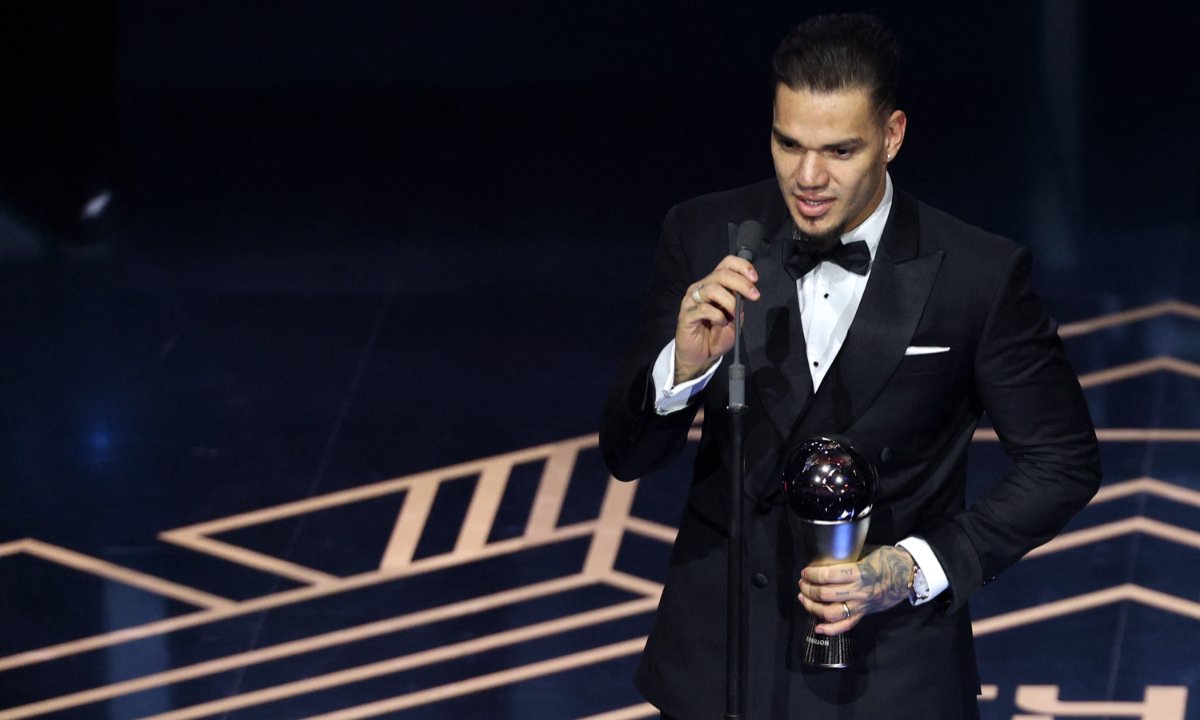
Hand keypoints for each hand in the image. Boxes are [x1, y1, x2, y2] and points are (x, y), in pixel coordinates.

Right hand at [675, 255, 758, 382]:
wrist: (702, 356)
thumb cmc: (717, 335)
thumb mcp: (734, 316)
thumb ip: (739, 302)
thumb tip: (747, 292)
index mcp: (713, 284)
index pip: (726, 264)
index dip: (742, 266)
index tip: (755, 279)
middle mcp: (701, 288)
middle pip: (721, 274)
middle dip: (741, 283)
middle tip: (754, 296)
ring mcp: (691, 301)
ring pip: (712, 289)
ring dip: (729, 301)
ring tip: (734, 315)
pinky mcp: (686, 315)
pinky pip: (703, 309)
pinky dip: (717, 316)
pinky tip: (722, 323)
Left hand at [797, 545, 914, 634]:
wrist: (908, 575)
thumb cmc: (888, 559)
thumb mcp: (867, 551)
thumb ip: (848, 558)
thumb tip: (827, 557)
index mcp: (859, 573)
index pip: (828, 576)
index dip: (812, 574)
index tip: (805, 571)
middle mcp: (859, 591)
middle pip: (825, 595)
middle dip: (808, 589)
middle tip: (802, 583)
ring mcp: (861, 605)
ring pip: (831, 613)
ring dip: (813, 607)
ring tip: (804, 598)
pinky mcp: (864, 614)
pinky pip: (846, 626)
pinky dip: (830, 630)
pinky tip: (817, 627)